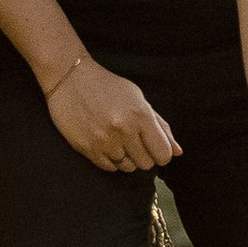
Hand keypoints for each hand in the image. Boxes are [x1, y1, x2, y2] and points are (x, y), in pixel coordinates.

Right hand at [48, 57, 177, 173]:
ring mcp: (104, 140)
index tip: (154, 146)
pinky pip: (109, 168)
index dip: (162, 153)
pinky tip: (106, 143)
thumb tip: (178, 152)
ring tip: (118, 140)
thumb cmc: (108, 87)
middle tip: (135, 141)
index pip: (163, 154)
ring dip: (127, 158)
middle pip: (146, 164)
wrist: (69, 78)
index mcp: (140, 114)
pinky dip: (111, 160)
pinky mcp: (87, 148)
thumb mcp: (138, 99)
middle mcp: (124, 130)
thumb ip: (161, 126)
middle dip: (144, 155)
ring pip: (128, 168)